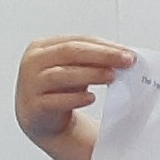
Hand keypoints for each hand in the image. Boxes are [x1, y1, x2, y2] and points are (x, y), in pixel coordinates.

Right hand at [14, 36, 133, 142]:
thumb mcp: (76, 69)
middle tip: (127, 61)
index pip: (78, 41)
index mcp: (43, 47)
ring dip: (90, 74)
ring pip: (60, 75)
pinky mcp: (34, 106)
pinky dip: (75, 99)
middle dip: (102, 55)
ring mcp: (31, 84)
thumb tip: (125, 56)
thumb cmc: (61, 88)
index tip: (129, 52)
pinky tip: (91, 98)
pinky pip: (56, 101)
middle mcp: (34, 62)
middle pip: (70, 53)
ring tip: (112, 76)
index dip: (104, 46)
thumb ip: (94, 60)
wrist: (41, 118)